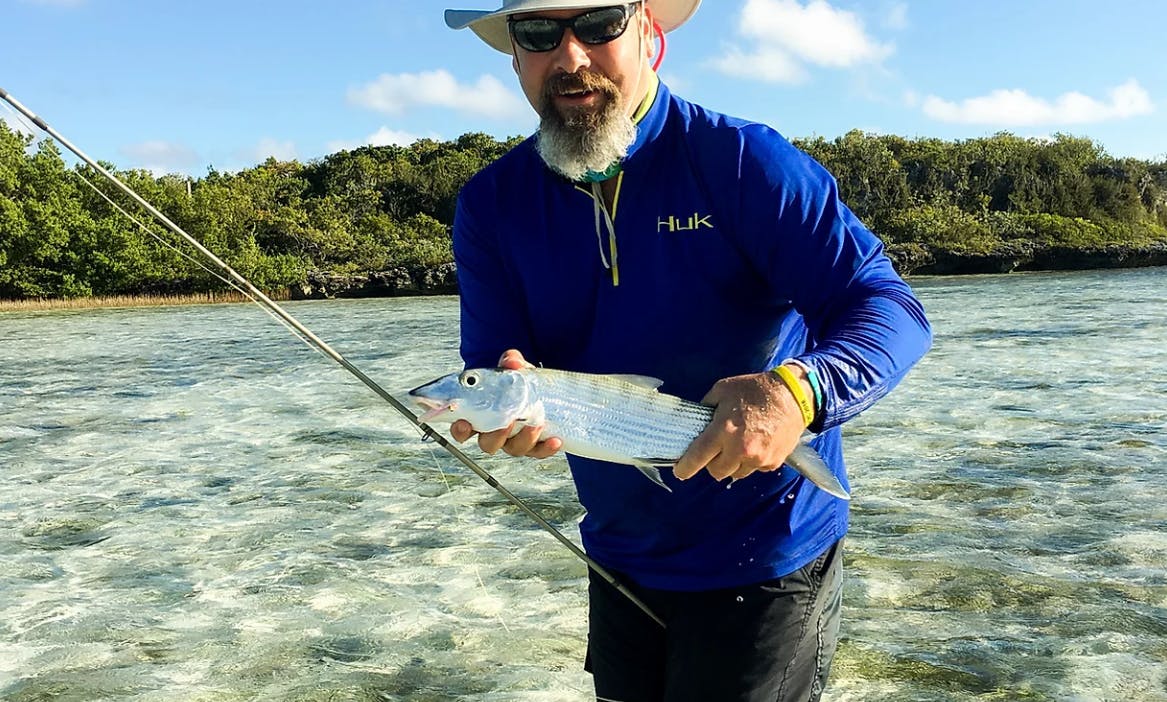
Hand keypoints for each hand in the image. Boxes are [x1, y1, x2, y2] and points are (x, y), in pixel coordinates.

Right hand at [449, 349, 563, 458]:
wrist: (543, 391)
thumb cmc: (519, 383)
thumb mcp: (514, 370)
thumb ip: (510, 362)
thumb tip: (512, 361)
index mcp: (481, 416)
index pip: (462, 429)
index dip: (460, 430)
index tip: (464, 423)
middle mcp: (496, 433)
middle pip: (488, 444)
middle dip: (496, 436)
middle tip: (506, 423)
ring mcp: (515, 441)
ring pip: (514, 449)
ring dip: (524, 439)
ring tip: (535, 424)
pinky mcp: (535, 446)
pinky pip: (539, 452)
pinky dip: (546, 449)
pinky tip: (555, 440)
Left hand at [673, 367, 809, 481]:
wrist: (793, 395)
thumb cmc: (755, 389)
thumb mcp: (723, 390)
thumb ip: (706, 407)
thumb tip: (696, 421)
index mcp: (723, 430)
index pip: (697, 457)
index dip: (685, 467)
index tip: (680, 471)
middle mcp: (740, 449)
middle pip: (716, 472)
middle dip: (712, 463)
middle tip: (716, 450)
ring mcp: (758, 458)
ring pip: (735, 474)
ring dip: (732, 464)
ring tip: (737, 445)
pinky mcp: (772, 463)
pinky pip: (754, 469)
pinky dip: (751, 462)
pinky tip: (755, 444)